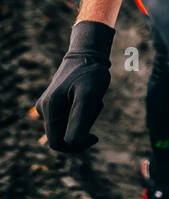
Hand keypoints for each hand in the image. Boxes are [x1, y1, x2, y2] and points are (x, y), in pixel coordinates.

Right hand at [37, 21, 114, 152]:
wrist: (88, 53)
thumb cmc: (90, 74)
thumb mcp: (89, 98)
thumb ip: (79, 123)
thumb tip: (71, 145)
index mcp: (49, 109)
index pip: (58, 144)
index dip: (77, 146)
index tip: (95, 137)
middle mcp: (44, 109)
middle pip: (64, 135)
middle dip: (82, 127)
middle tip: (94, 106)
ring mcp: (48, 105)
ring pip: (69, 127)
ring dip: (84, 119)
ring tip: (92, 99)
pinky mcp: (55, 102)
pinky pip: (70, 117)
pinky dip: (83, 112)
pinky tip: (89, 96)